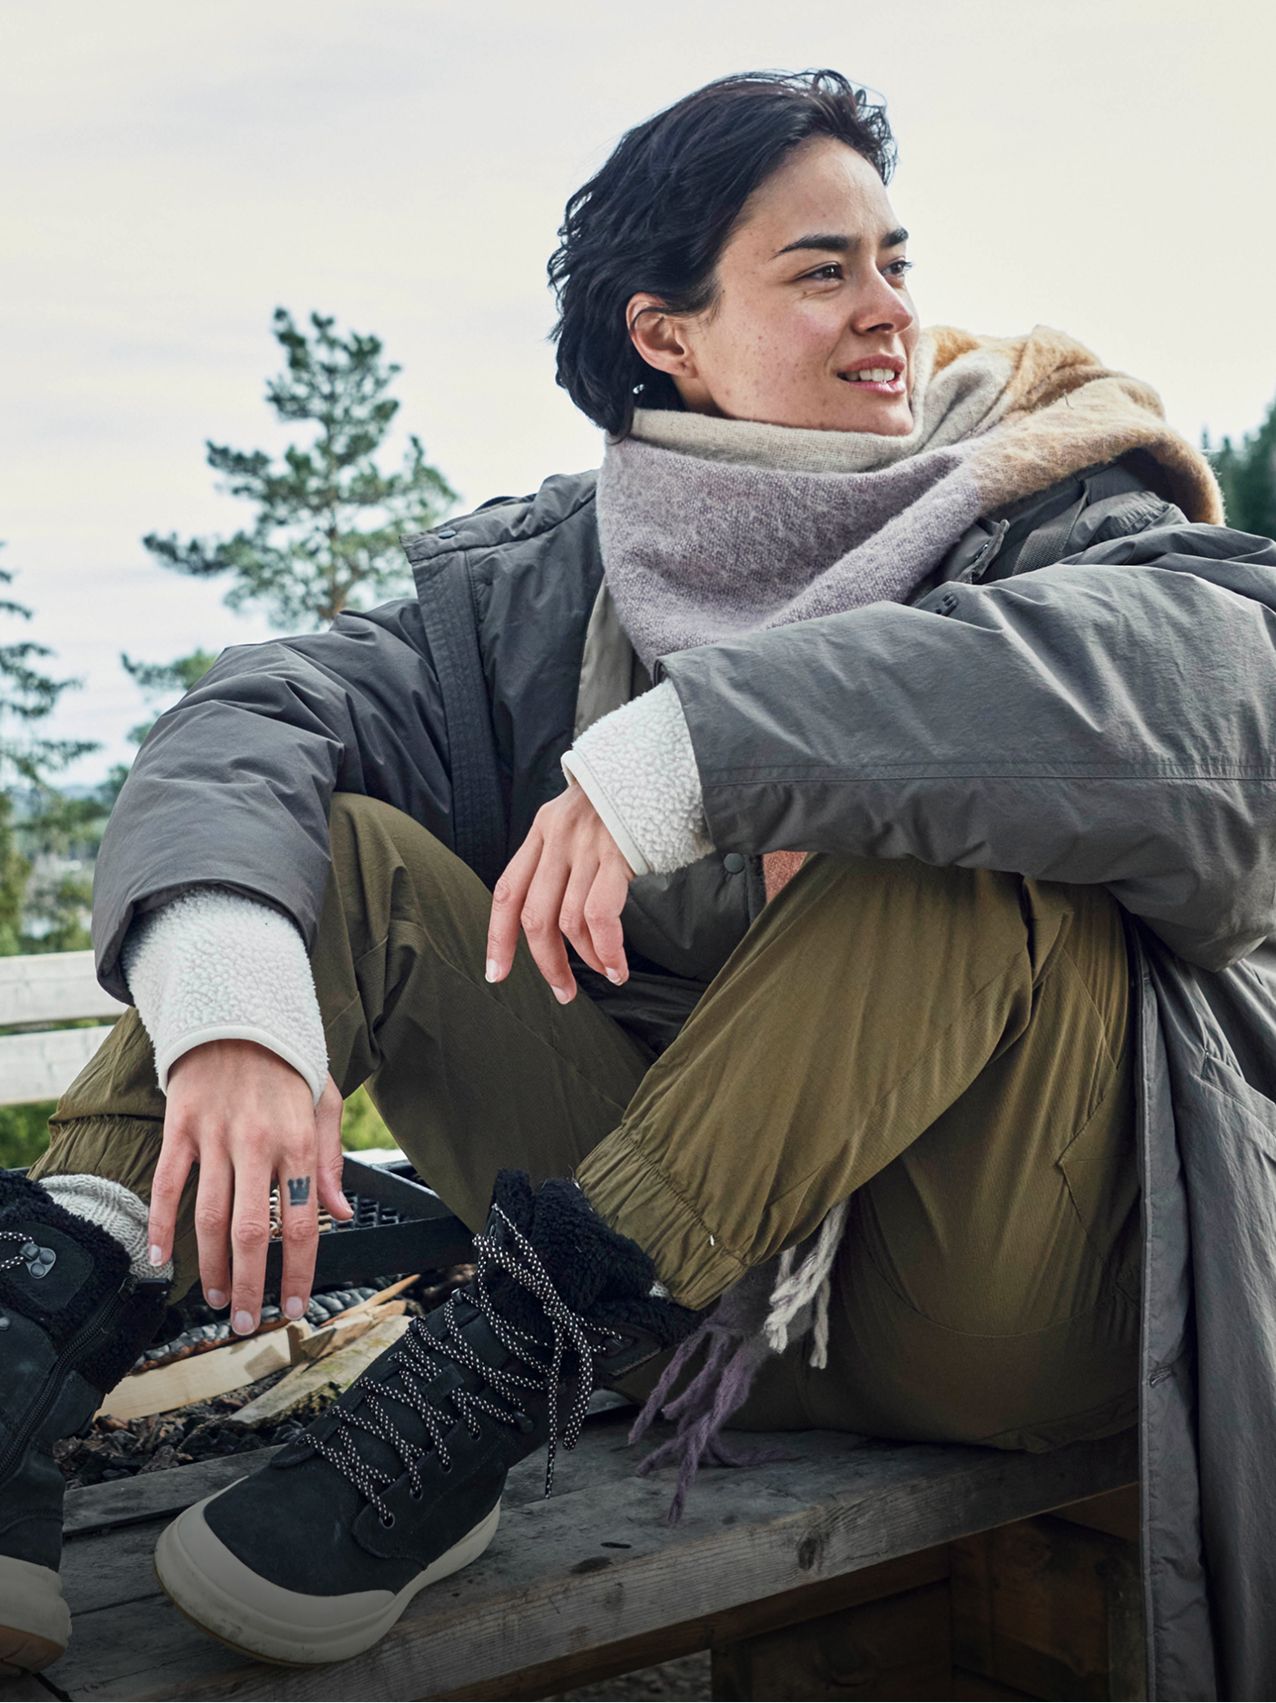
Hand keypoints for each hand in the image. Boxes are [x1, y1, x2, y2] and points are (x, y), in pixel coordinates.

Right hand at [147, 1043, 352, 1332]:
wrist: (238, 1011)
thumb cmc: (286, 1061)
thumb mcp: (325, 1103)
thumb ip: (330, 1162)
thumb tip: (341, 1216)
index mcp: (299, 1141)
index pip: (301, 1223)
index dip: (297, 1272)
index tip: (292, 1305)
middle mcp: (258, 1143)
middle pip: (250, 1233)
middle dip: (249, 1286)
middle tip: (245, 1322)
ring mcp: (215, 1135)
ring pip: (208, 1218)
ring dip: (210, 1268)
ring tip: (215, 1299)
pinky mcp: (180, 1127)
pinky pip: (167, 1185)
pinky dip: (160, 1226)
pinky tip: (160, 1259)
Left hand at [485, 778, 635, 1002]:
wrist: (662, 761)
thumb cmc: (627, 798)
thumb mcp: (579, 816)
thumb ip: (562, 854)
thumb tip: (556, 911)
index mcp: (543, 830)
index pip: (507, 890)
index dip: (497, 936)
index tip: (496, 972)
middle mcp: (557, 838)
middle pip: (533, 916)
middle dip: (545, 962)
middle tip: (562, 991)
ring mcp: (586, 846)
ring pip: (568, 922)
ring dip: (586, 961)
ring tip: (606, 975)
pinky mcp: (617, 856)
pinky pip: (600, 917)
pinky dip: (607, 950)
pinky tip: (617, 966)